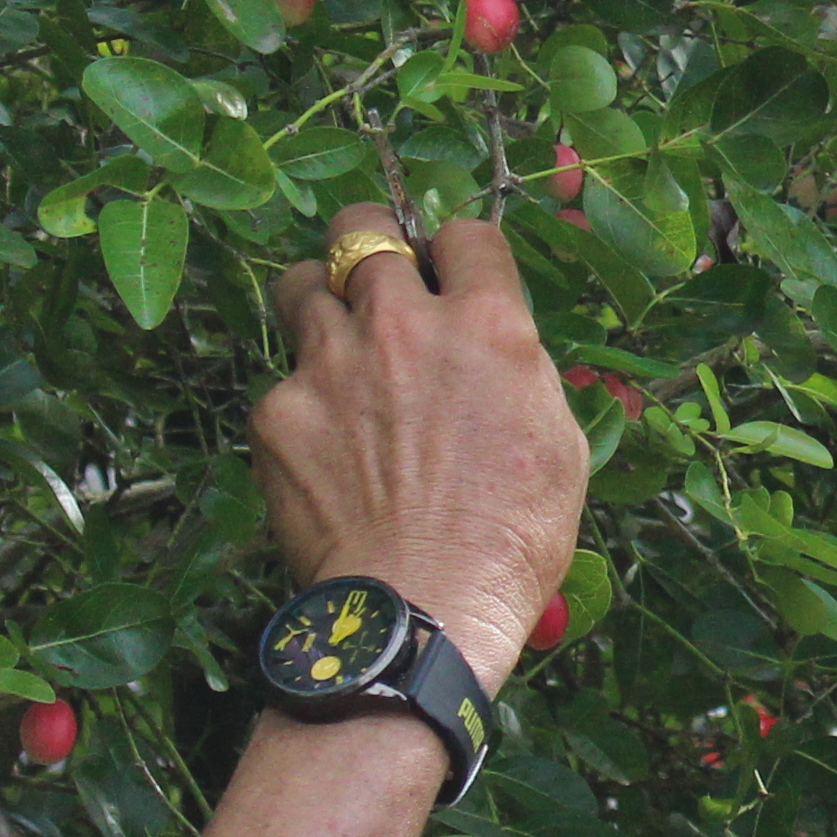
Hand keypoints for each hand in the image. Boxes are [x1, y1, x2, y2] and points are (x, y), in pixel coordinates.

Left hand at [254, 208, 588, 684]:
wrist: (422, 606)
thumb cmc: (513, 537)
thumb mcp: (559, 443)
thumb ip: (521, 372)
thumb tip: (499, 350)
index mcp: (487, 325)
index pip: (465, 235)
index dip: (458, 253)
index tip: (453, 278)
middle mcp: (402, 323)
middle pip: (362, 229)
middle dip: (371, 243)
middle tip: (378, 278)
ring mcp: (330, 362)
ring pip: (300, 284)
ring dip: (320, 301)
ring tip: (335, 342)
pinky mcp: (277, 410)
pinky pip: (283, 380)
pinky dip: (303, 401)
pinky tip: (326, 447)